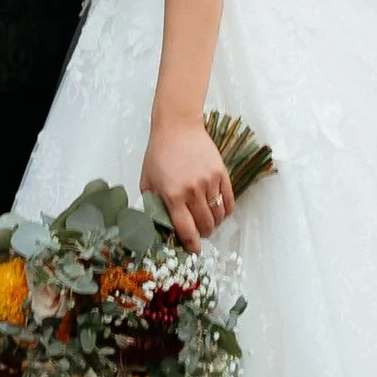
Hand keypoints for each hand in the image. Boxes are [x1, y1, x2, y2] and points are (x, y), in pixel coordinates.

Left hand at [143, 113, 234, 247]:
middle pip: (205, 225)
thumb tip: (158, 225)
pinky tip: (220, 211)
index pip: (186, 230)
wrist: (177, 126)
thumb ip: (151, 204)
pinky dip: (226, 211)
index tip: (194, 250)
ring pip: (218, 215)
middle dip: (204, 234)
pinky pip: (228, 200)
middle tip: (200, 233)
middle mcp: (192, 191)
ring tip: (209, 221)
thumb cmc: (159, 153)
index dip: (191, 244)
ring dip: (215, 223)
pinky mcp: (221, 173)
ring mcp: (209, 181)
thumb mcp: (147, 181)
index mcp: (172, 195)